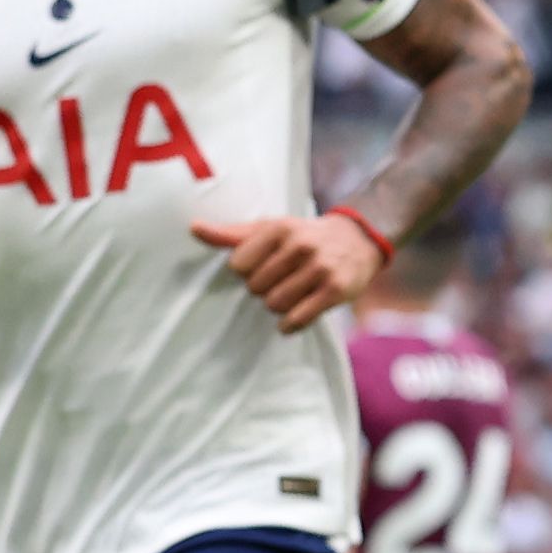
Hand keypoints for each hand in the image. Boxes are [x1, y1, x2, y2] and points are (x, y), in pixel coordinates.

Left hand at [191, 210, 387, 332]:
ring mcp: (320, 269)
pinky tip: (290, 319)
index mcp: (280, 229)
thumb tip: (193, 228)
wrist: (358, 239)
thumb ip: (232, 233)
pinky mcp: (336, 290)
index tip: (260, 267)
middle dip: (263, 289)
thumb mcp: (270, 229)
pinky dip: (290, 324)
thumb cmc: (304, 236)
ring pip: (275, 303)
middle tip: (278, 282)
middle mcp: (301, 246)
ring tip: (289, 295)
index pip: (239, 265)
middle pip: (256, 287)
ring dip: (277, 306)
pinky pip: (299, 317)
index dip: (246, 271)